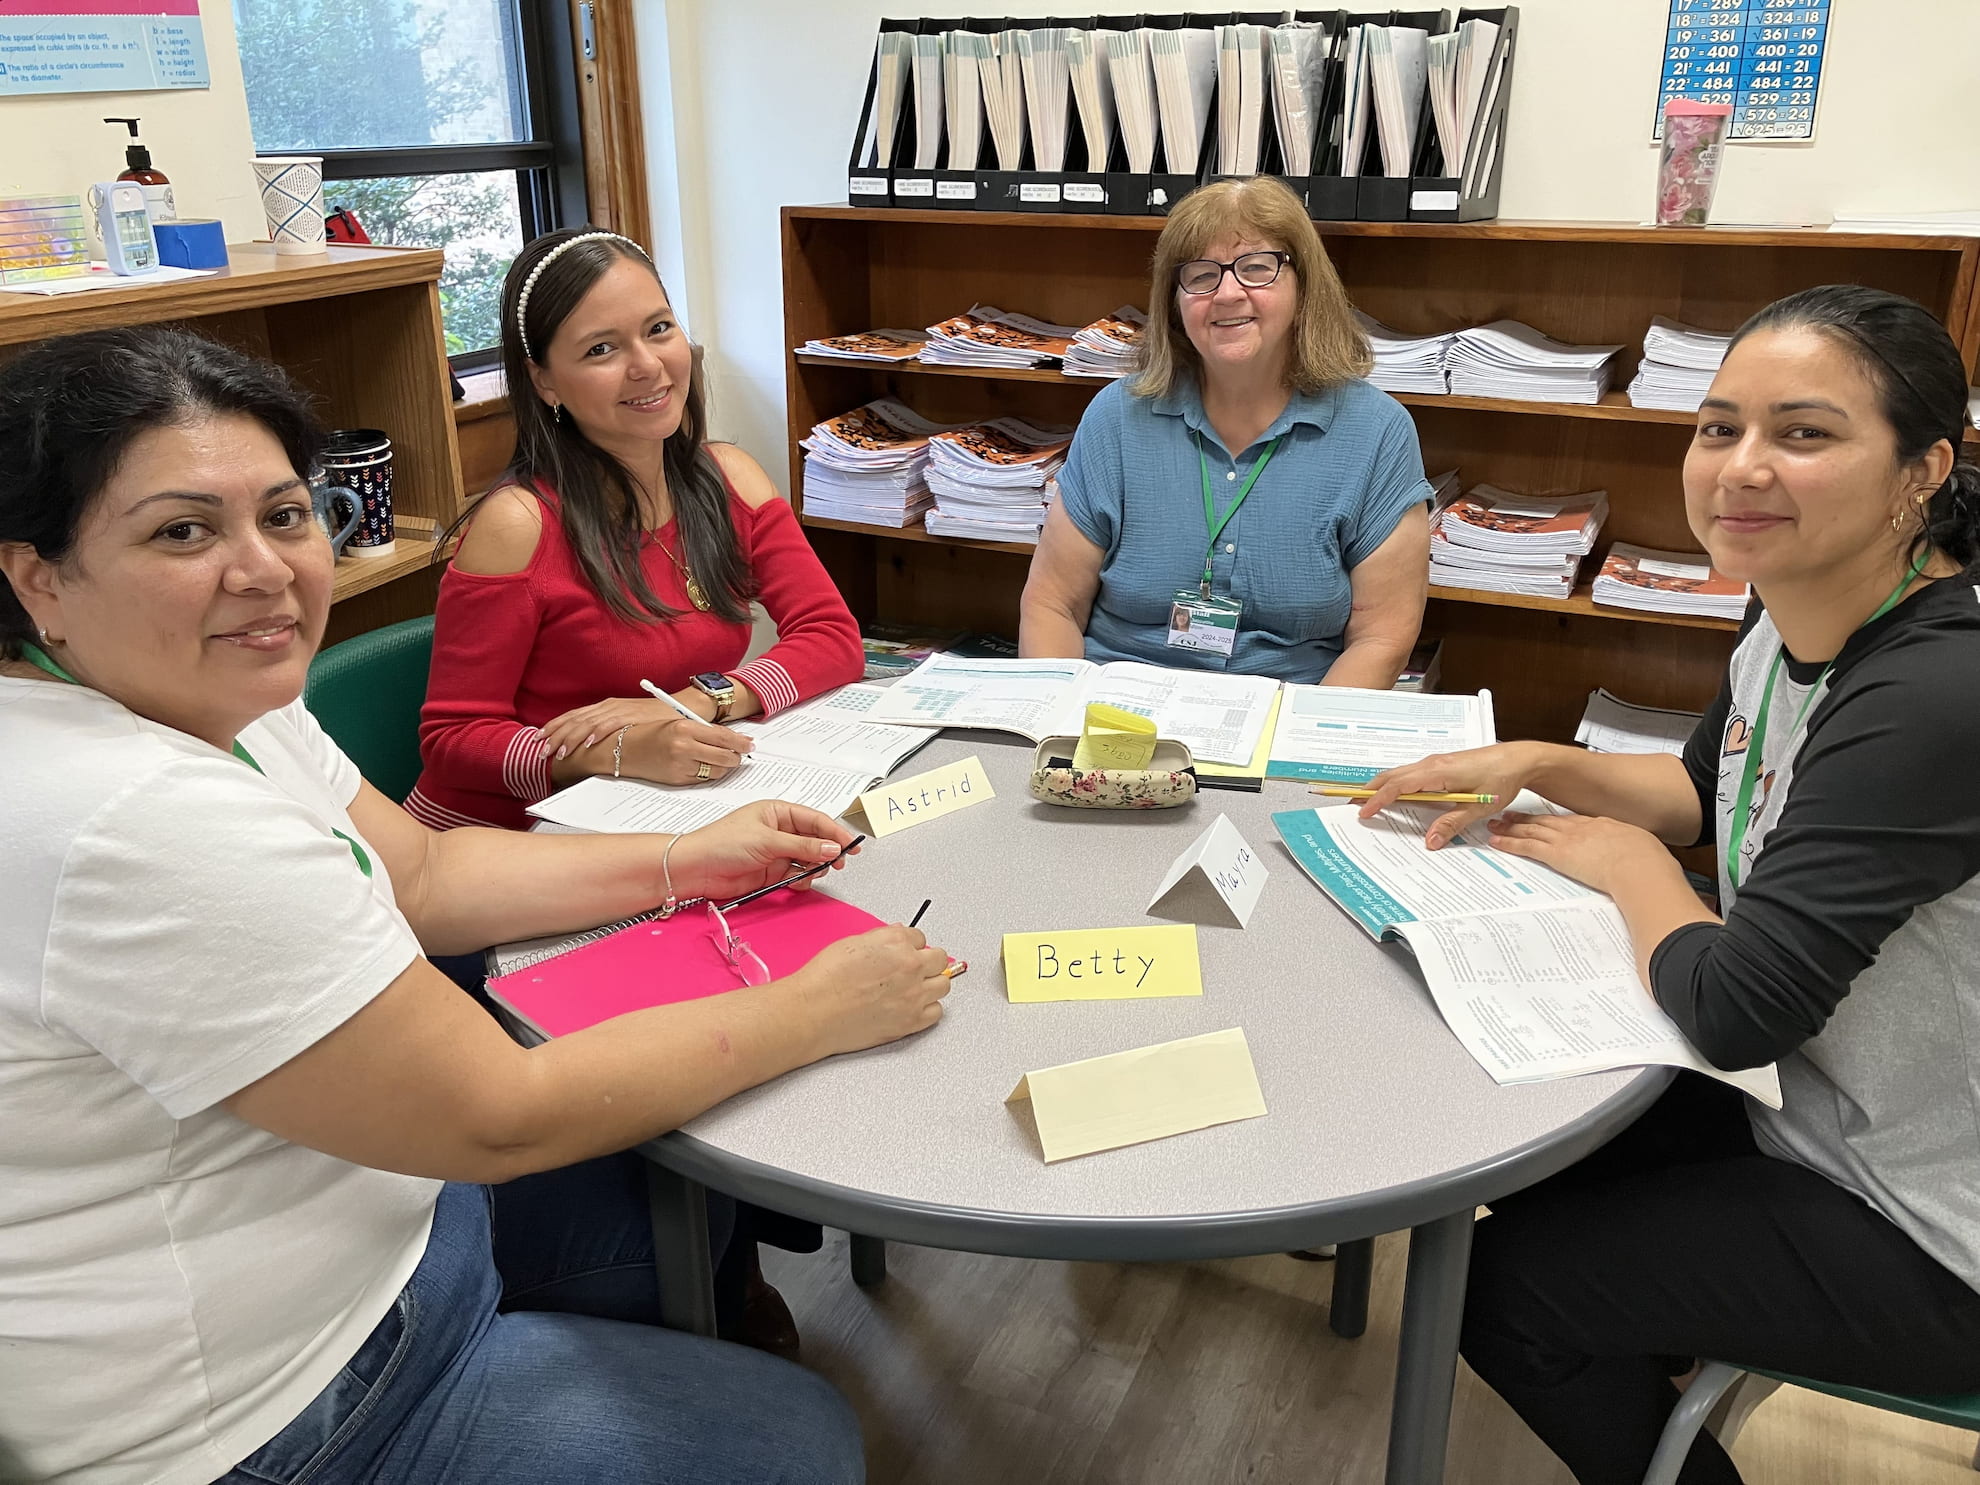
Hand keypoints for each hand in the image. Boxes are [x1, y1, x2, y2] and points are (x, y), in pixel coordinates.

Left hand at [540, 696, 705, 762]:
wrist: (684, 708)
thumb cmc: (656, 719)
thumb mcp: (627, 723)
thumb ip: (610, 731)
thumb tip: (591, 748)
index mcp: (605, 707)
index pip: (573, 716)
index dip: (554, 727)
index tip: (539, 739)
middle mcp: (609, 705)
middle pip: (575, 720)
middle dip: (556, 735)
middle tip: (541, 751)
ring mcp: (620, 709)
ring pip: (588, 723)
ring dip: (572, 738)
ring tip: (559, 751)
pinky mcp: (632, 715)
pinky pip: (610, 724)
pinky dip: (597, 732)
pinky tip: (587, 742)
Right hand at [617, 715, 754, 784]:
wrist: (623, 749)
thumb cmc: (650, 733)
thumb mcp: (677, 723)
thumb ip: (704, 730)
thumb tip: (733, 738)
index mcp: (684, 727)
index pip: (723, 736)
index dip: (741, 742)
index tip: (750, 744)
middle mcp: (683, 747)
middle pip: (725, 757)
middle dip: (736, 757)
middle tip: (739, 754)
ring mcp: (680, 766)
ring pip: (717, 771)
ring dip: (725, 767)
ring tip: (723, 760)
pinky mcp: (677, 780)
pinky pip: (704, 779)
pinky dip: (710, 774)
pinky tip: (707, 767)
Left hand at [666, 800, 858, 902]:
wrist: (698, 869)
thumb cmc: (722, 843)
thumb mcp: (767, 841)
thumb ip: (803, 846)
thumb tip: (831, 847)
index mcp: (778, 812)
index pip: (815, 820)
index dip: (835, 831)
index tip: (850, 844)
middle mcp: (779, 831)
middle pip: (815, 840)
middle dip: (828, 851)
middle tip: (838, 861)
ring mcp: (776, 852)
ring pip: (809, 860)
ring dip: (815, 867)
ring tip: (814, 873)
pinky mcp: (772, 872)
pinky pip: (797, 875)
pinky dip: (802, 880)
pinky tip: (798, 882)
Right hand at [793, 925, 952, 1053]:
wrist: (814, 1011)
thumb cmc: (825, 980)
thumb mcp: (852, 943)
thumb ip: (881, 939)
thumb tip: (894, 939)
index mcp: (896, 943)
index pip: (920, 938)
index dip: (911, 946)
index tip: (905, 952)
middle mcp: (910, 967)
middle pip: (940, 959)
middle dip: (928, 962)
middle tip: (915, 968)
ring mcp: (914, 995)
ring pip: (943, 985)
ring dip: (932, 984)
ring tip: (915, 988)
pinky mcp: (911, 1021)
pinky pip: (937, 1012)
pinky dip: (928, 1009)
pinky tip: (914, 1006)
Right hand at [1359, 742, 1544, 849]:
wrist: (1518, 760)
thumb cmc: (1501, 778)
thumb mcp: (1478, 807)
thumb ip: (1452, 823)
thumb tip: (1430, 841)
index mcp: (1437, 772)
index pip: (1398, 786)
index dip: (1378, 799)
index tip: (1363, 812)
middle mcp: (1431, 764)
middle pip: (1391, 776)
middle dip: (1369, 791)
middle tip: (1350, 806)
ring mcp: (1434, 764)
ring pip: (1399, 774)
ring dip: (1380, 787)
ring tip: (1365, 803)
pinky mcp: (1440, 767)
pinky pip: (1410, 775)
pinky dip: (1395, 785)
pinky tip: (1394, 797)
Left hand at [1486, 810, 1675, 897]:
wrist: (1640, 864)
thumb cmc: (1647, 860)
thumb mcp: (1643, 849)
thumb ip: (1634, 851)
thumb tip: (1640, 860)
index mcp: (1601, 825)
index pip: (1571, 821)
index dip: (1555, 820)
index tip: (1545, 818)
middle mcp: (1580, 828)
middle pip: (1546, 821)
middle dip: (1526, 818)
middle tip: (1509, 815)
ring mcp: (1567, 839)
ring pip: (1531, 830)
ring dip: (1511, 828)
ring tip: (1495, 824)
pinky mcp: (1557, 854)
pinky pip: (1526, 847)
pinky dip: (1508, 843)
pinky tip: (1496, 841)